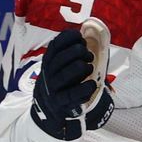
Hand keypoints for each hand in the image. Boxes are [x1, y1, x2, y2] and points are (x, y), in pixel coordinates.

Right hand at [29, 25, 110, 140]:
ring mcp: (53, 88)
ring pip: (66, 74)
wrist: (48, 106)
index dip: (69, 38)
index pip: (55, 44)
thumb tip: (89, 35)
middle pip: (62, 58)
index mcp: (48, 60)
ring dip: (83, 68)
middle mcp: (49, 72)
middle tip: (89, 55)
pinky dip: (85, 88)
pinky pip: (72, 94)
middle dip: (79, 52)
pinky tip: (92, 84)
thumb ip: (70, 51)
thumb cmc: (61, 80)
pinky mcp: (60, 102)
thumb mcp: (60, 64)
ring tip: (90, 67)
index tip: (80, 38)